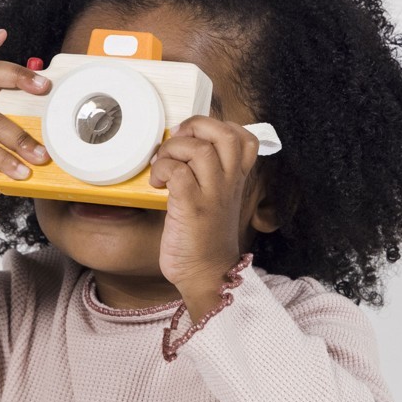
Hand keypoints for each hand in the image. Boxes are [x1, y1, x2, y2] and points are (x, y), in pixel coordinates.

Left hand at [149, 115, 260, 301]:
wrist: (207, 274)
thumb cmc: (204, 238)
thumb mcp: (215, 200)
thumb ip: (207, 175)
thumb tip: (179, 149)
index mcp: (236, 179)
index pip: (244, 138)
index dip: (218, 126)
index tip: (195, 137)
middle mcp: (229, 183)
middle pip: (224, 134)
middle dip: (195, 126)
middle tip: (176, 142)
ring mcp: (212, 195)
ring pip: (199, 149)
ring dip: (172, 150)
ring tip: (162, 166)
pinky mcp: (192, 208)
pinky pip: (178, 172)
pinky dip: (162, 170)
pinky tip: (157, 184)